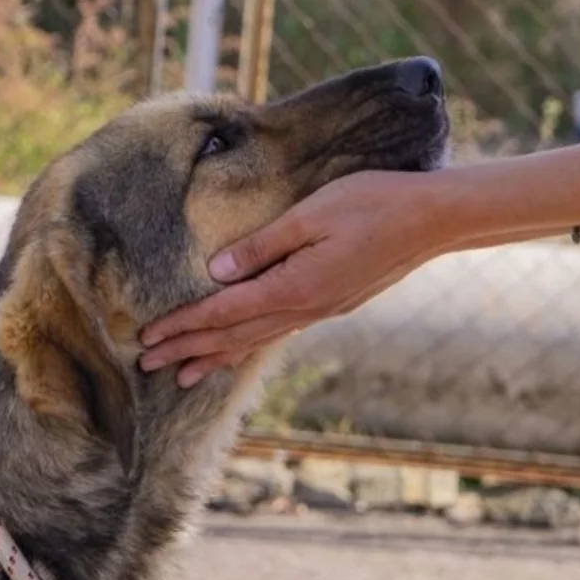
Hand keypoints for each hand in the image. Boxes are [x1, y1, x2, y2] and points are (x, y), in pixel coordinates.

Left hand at [138, 170, 447, 386]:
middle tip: (146, 366)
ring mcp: (321, 310)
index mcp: (294, 287)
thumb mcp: (312, 213)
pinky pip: (278, 331)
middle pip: (233, 336)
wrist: (433, 220)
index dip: (182, 325)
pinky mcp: (333, 303)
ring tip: (183, 376)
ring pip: (256, 340)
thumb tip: (218, 271)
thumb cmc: (374, 203)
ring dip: (216, 357)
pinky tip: (239, 349)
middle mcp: (304, 308)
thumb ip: (263, 245)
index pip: (223, 312)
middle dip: (187, 350)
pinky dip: (248, 345)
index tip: (147, 339)